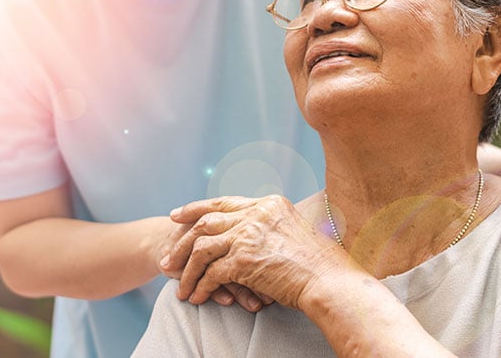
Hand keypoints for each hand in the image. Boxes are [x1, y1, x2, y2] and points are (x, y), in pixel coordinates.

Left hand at [163, 195, 344, 309]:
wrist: (333, 283)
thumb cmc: (324, 266)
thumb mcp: (297, 232)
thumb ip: (273, 227)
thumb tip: (257, 235)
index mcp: (269, 204)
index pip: (223, 203)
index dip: (197, 209)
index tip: (178, 216)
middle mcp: (256, 214)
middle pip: (206, 222)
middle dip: (182, 239)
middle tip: (168, 254)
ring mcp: (249, 235)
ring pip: (202, 248)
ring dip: (186, 268)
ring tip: (178, 284)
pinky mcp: (244, 259)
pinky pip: (211, 274)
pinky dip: (200, 286)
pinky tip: (196, 297)